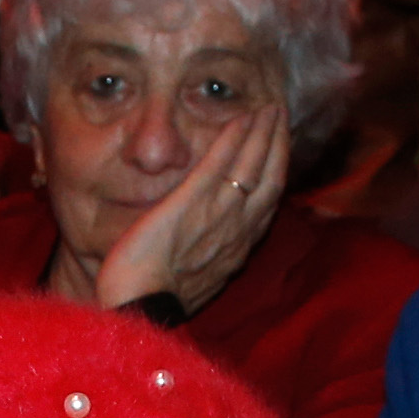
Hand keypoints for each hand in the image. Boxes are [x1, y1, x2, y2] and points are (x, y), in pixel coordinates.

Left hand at [90, 97, 293, 316]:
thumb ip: (209, 256)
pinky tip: (240, 117)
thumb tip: (209, 246)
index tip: (279, 148)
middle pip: (270, 178)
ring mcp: (217, 215)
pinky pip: (219, 164)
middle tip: (280, 115)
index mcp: (238, 249)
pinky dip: (233, 138)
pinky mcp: (190, 203)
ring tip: (267, 108)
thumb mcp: (196, 280)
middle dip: (278, 143)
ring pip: (252, 165)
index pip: (268, 202)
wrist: (138, 309)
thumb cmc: (154, 301)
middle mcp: (237, 230)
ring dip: (262, 132)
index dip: (277, 171)